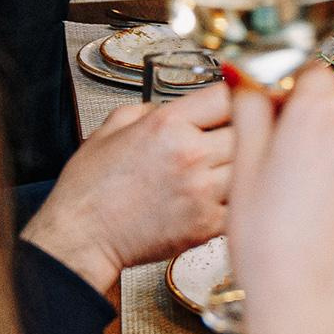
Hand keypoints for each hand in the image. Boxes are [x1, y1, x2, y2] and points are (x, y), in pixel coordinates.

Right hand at [20, 87, 235, 293]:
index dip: (237, 98)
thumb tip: (175, 108)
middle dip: (245, 133)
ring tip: (225, 170)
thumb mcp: (112, 128)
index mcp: (167, 125)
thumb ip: (150, 110)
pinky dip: (237, 200)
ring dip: (243, 167)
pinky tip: (220, 198)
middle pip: (249, 130)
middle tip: (232, 140)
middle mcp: (189, 154)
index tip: (236, 104)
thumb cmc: (90, 190)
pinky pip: (242, 203)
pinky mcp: (207, 225)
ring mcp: (202, 191)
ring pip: (251, 167)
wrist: (82, 237)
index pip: (228, 96)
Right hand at [227, 66, 333, 333]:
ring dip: (326, 154)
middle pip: (328, 105)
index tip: (266, 120)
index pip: (303, 72)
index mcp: (318, 110)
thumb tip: (245, 71)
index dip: (281, 95)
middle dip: (303, 126)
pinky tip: (321, 212)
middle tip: (274, 170)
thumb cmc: (271, 245)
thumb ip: (249, 106)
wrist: (309, 305)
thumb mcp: (243, 166)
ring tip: (297, 200)